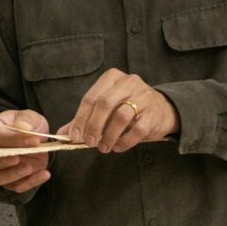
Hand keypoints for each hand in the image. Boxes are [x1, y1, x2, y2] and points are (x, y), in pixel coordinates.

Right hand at [0, 110, 50, 193]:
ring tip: (29, 168)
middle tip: (19, 159)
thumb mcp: (30, 116)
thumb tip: (23, 128)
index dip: (14, 139)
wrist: (34, 139)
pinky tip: (43, 173)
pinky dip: (29, 183)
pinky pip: (14, 186)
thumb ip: (26, 121)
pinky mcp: (8, 180)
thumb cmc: (27, 124)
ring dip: (10, 176)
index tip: (35, 140)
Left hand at [57, 68, 178, 153]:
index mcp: (112, 78)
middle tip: (88, 142)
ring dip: (109, 135)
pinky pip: (137, 130)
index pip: (91, 97)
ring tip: (103, 147)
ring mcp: (143, 97)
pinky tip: (118, 147)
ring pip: (121, 116)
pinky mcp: (154, 114)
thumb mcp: (107, 107)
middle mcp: (128, 83)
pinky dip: (125, 141)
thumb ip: (86, 118)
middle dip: (93, 125)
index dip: (80, 118)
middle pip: (105, 104)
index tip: (74, 136)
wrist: (162, 109)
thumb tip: (63, 134)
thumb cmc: (128, 106)